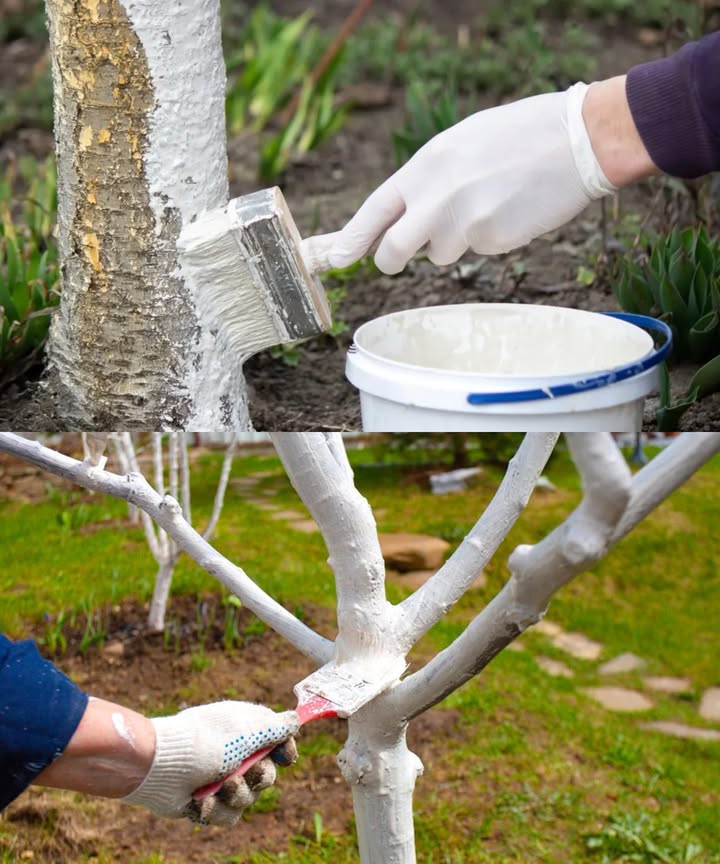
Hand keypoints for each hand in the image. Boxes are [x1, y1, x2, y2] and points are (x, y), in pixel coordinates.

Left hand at [123, 702, 298, 825]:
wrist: (159, 766)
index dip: (285, 751)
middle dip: (260, 778)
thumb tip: (296, 719)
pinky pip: (227, 815)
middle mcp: (235, 755)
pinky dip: (215, 809)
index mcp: (245, 732)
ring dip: (236, 795)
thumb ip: (274, 727)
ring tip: (219, 788)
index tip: (285, 756)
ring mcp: (220, 779)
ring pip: (248, 799)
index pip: (277, 742)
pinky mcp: (207, 802)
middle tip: (248, 774)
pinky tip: (199, 800)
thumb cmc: (204, 741)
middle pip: (267, 775)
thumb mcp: (245, 730)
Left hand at [320, 83, 616, 274]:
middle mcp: (437, 195)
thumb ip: (428, 181)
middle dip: (391, 260)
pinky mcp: (491, 240)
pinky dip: (488, 240)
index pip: (376, 209)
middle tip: (397, 259)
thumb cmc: (519, 136)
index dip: (353, 238)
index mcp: (426, 164)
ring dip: (454, 243)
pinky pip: (476, 252)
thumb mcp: (461, 144)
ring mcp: (463, 221)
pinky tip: (509, 211)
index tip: (336, 259)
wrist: (577, 138)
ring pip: (439, 255)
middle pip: (393, 250)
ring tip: (486, 206)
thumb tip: (403, 218)